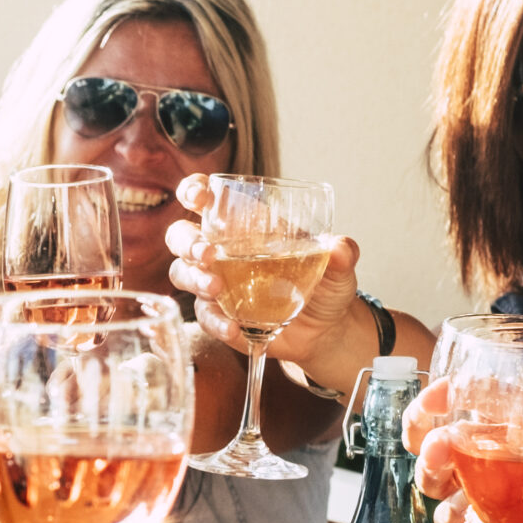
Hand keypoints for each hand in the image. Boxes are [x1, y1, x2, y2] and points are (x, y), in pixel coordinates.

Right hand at [167, 174, 371, 386]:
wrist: (325, 331)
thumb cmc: (326, 286)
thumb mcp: (339, 268)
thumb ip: (342, 254)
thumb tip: (341, 247)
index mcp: (246, 225)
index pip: (207, 200)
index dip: (194, 191)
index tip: (198, 197)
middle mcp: (223, 250)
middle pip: (181, 235)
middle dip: (187, 242)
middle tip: (207, 254)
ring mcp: (216, 283)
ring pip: (182, 272)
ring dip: (194, 278)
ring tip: (216, 288)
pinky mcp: (218, 315)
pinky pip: (203, 315)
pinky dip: (215, 321)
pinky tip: (234, 327)